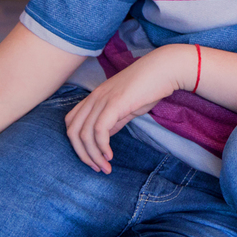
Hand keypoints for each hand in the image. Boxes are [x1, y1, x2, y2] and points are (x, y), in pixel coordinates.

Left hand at [64, 46, 195, 172]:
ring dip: (93, 155)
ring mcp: (102, 99)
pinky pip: (99, 130)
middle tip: (97, 168)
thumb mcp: (128, 106)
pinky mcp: (114, 103)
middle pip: (72, 131)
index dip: (77, 144)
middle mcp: (94, 97)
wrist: (165, 69)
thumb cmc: (150, 86)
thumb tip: (105, 136)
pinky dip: (102, 147)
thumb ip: (114, 120)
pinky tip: (110, 156)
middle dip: (82, 154)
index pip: (71, 122)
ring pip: (84, 134)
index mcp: (95, 96)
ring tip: (105, 167)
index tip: (93, 158)